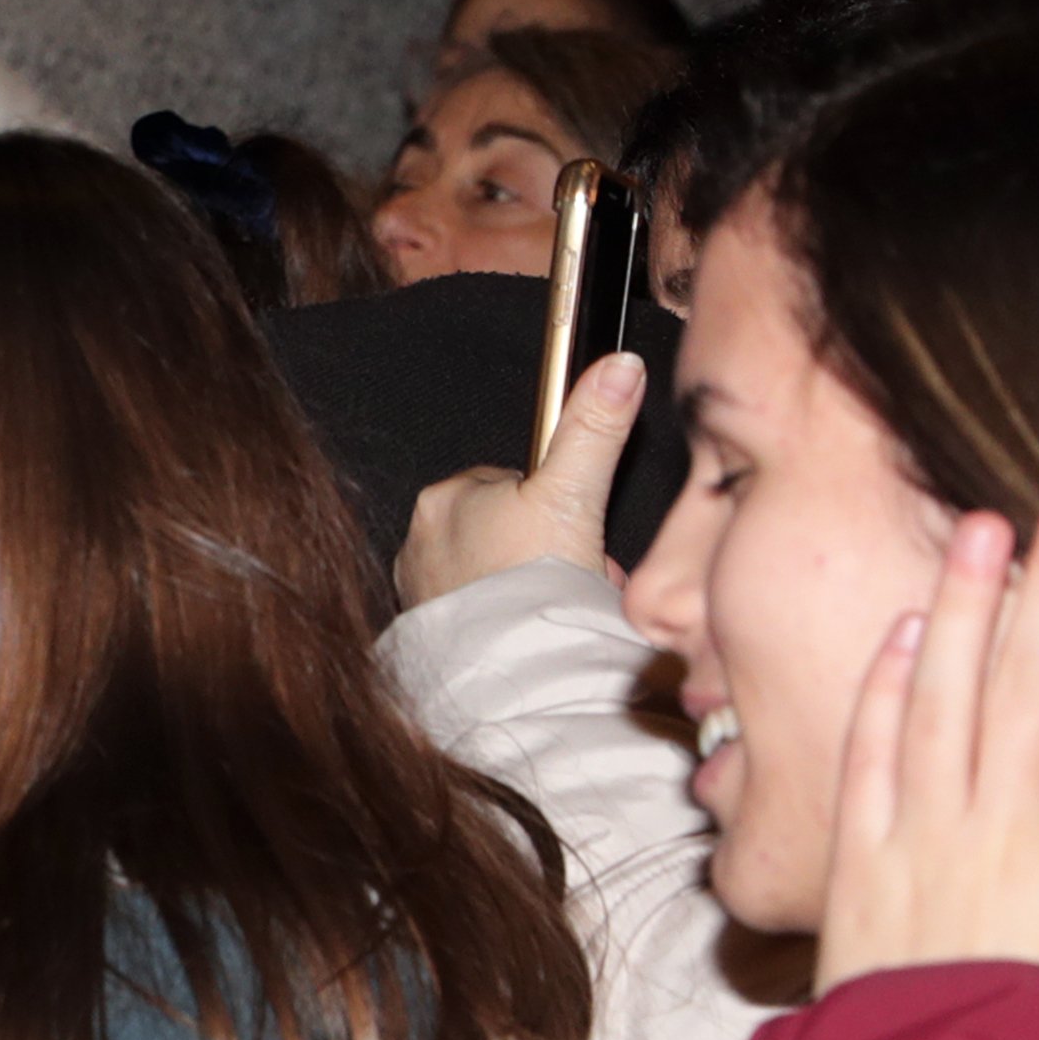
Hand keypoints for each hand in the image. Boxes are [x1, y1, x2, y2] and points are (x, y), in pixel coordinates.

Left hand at [397, 349, 644, 609]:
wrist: (509, 674)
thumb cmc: (532, 583)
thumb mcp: (574, 494)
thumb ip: (594, 428)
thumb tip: (618, 366)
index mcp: (444, 499)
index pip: (511, 483)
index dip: (556, 507)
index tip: (573, 532)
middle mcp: (420, 541)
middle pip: (507, 530)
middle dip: (550, 551)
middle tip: (579, 575)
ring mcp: (421, 590)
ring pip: (497, 572)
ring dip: (534, 585)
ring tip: (560, 606)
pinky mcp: (430, 633)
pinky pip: (481, 614)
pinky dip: (510, 619)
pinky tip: (535, 629)